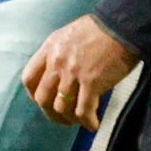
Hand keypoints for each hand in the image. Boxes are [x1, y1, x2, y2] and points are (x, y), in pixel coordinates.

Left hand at [22, 15, 138, 128]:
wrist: (122, 26)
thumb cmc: (100, 29)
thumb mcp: (69, 36)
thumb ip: (59, 54)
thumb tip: (60, 75)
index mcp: (49, 49)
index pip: (29, 78)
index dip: (34, 95)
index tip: (44, 102)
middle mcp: (56, 62)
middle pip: (42, 98)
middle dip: (50, 113)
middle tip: (62, 118)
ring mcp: (72, 74)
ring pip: (61, 108)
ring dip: (70, 119)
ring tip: (80, 120)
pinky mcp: (91, 83)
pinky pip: (83, 111)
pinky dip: (88, 122)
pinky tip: (93, 124)